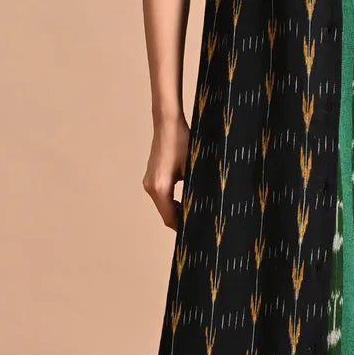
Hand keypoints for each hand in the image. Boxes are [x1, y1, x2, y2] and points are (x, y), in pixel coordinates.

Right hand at [144, 116, 190, 231]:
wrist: (167, 123)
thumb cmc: (182, 141)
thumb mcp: (193, 167)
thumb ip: (195, 190)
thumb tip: (204, 208)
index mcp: (160, 187)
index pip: (170, 218)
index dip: (183, 227)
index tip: (197, 232)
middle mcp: (151, 187)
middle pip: (165, 214)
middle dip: (181, 220)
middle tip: (199, 225)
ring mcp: (149, 181)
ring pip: (163, 205)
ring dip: (176, 211)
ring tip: (195, 214)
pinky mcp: (151, 176)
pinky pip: (161, 195)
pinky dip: (171, 201)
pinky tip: (185, 201)